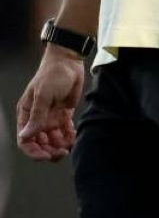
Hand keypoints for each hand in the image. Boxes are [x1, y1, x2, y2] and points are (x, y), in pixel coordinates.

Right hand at [16, 46, 84, 161]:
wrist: (68, 61)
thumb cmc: (52, 75)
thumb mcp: (43, 95)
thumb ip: (36, 117)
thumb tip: (25, 136)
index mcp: (27, 115)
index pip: (25, 140)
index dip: (33, 152)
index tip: (46, 156)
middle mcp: (38, 119)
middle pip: (40, 143)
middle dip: (49, 151)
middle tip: (62, 153)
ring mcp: (51, 117)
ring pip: (53, 140)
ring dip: (60, 146)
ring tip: (69, 146)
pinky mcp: (64, 114)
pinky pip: (65, 131)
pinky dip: (69, 137)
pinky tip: (74, 138)